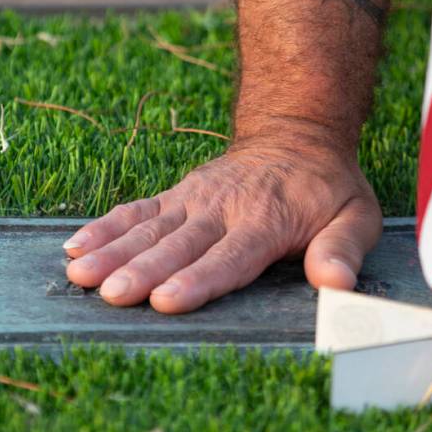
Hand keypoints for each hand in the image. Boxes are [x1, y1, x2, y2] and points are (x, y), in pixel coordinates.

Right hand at [63, 140, 381, 312]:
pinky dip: (105, 226)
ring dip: (113, 251)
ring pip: (150, 228)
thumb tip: (335, 283)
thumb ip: (343, 250)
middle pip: (180, 245)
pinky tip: (75, 246)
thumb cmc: (327, 187)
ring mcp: (195, 199)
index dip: (199, 279)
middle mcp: (224, 209)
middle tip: (111, 293)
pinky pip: (137, 210)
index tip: (168, 299)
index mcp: (267, 221)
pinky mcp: (177, 194)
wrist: (296, 133)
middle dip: (143, 270)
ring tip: (80, 274)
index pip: (230, 257)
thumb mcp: (357, 216)